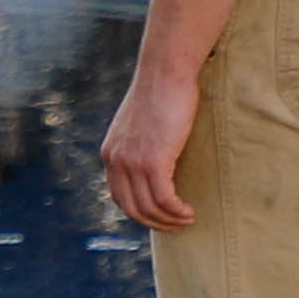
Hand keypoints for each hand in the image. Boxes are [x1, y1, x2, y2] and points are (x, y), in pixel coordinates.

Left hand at [101, 51, 200, 233]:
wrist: (165, 72)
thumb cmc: (160, 92)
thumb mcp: (140, 124)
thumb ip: (139, 145)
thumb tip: (155, 162)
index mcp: (110, 154)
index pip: (119, 196)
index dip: (140, 212)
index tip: (159, 216)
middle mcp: (116, 161)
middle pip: (132, 208)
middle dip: (155, 223)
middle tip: (176, 225)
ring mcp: (132, 162)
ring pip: (149, 208)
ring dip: (170, 220)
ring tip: (187, 220)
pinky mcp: (153, 161)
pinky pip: (164, 200)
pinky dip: (177, 211)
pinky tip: (189, 212)